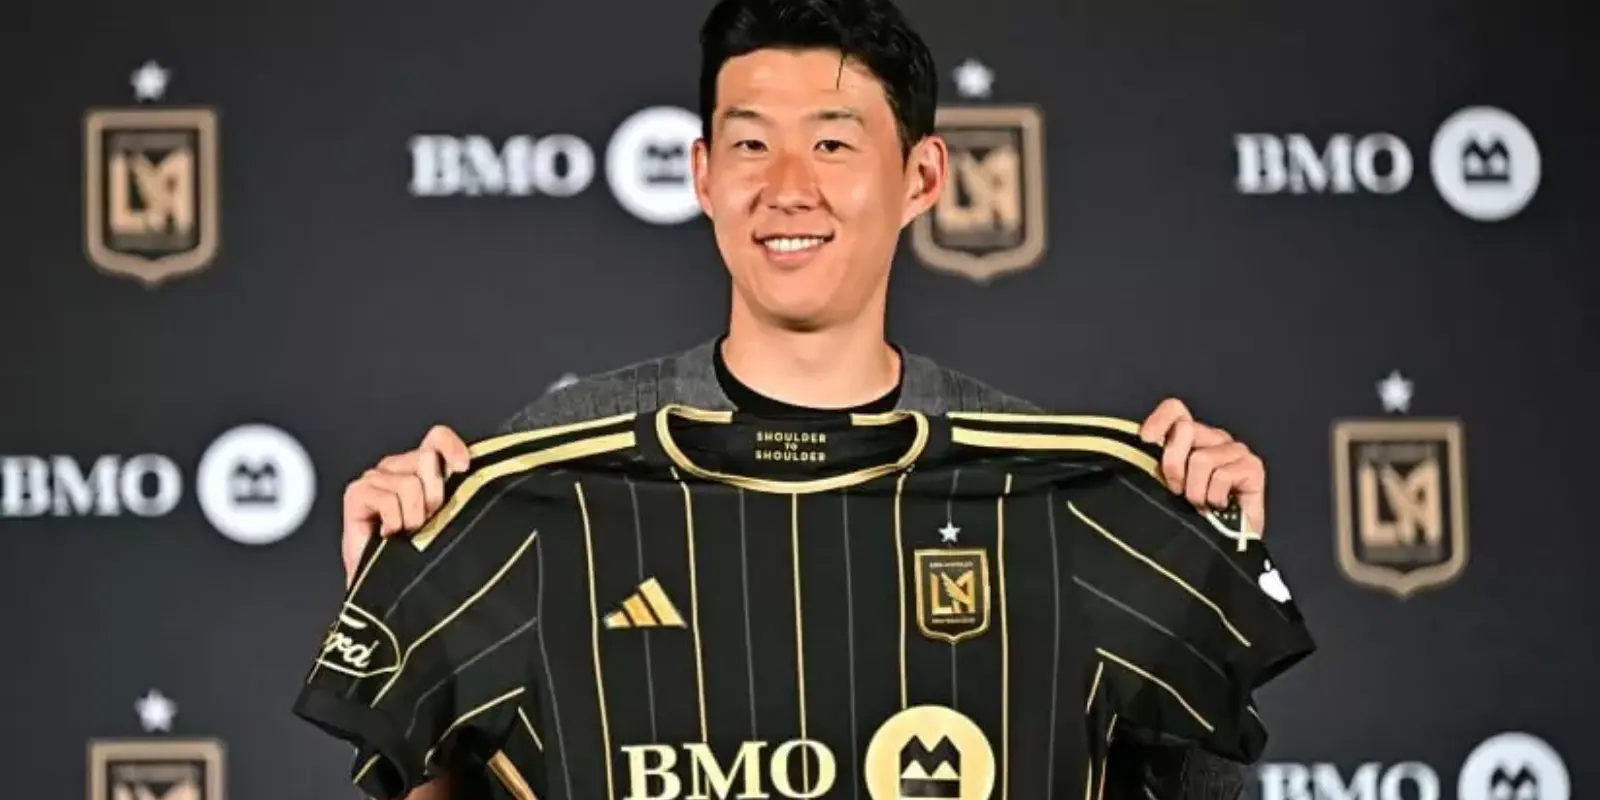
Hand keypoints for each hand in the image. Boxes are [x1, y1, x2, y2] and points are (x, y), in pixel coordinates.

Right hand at [340, 425, 471, 585]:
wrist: (387, 587)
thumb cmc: (419, 556)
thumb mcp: (449, 520)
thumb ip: (459, 494)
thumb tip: (472, 476)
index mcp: (422, 470)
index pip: (436, 438)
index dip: (451, 446)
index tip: (462, 467)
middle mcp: (398, 469)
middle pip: (426, 458)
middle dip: (434, 497)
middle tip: (427, 522)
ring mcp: (376, 479)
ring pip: (408, 483)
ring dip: (414, 517)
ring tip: (407, 533)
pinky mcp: (357, 493)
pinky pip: (387, 500)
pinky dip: (394, 523)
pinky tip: (388, 536)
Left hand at [1138, 398, 1266, 534]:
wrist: (1223, 545)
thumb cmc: (1191, 517)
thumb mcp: (1165, 487)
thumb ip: (1157, 463)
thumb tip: (1141, 445)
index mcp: (1191, 439)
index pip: (1175, 410)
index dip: (1159, 420)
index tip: (1146, 440)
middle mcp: (1214, 438)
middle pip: (1185, 429)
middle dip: (1173, 465)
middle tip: (1178, 491)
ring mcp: (1235, 450)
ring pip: (1201, 458)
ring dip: (1195, 491)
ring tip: (1201, 504)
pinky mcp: (1253, 466)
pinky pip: (1221, 476)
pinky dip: (1214, 498)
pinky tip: (1219, 507)